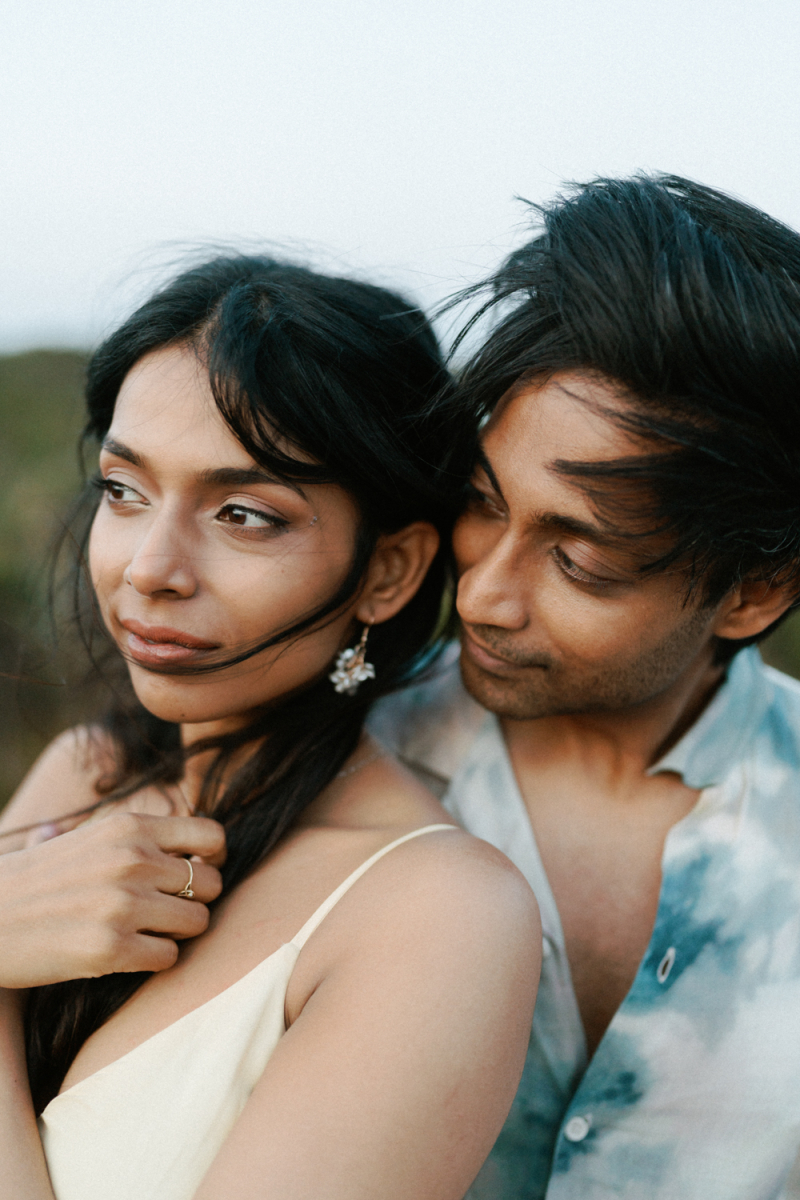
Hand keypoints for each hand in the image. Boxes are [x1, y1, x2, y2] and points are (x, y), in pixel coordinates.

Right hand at [0, 813, 225, 987]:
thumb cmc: (39, 880)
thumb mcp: (89, 838)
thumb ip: (140, 839)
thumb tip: (195, 845)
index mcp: (129, 827)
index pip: (212, 837)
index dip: (212, 860)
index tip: (194, 873)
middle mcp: (131, 859)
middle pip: (211, 883)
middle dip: (194, 901)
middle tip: (165, 911)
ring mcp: (122, 904)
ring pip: (197, 922)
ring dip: (177, 932)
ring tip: (146, 932)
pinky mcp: (110, 949)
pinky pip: (169, 957)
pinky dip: (155, 959)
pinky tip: (128, 953)